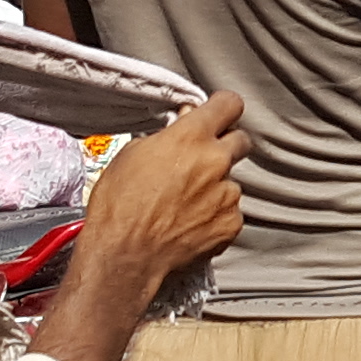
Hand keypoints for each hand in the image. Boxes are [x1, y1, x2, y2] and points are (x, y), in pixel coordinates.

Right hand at [80, 93, 247, 291]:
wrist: (124, 255)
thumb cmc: (119, 205)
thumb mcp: (132, 154)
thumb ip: (167, 137)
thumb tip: (181, 129)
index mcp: (191, 137)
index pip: (229, 104)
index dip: (222, 109)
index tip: (218, 114)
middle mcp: (216, 161)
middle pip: (241, 141)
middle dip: (224, 146)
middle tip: (201, 160)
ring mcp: (227, 194)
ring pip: (232, 181)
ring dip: (215, 187)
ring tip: (184, 204)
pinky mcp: (231, 224)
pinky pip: (230, 212)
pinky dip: (215, 216)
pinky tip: (190, 223)